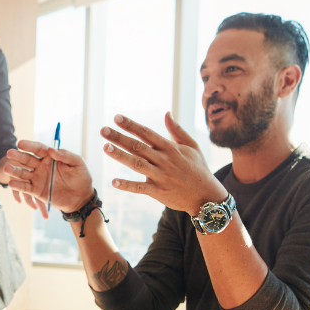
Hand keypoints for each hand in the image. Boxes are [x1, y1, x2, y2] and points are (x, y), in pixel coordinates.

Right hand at [4, 140, 94, 217]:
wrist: (82, 197)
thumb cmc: (82, 178)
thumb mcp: (78, 163)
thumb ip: (66, 155)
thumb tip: (51, 150)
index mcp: (51, 157)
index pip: (38, 149)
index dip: (29, 145)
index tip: (21, 143)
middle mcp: (42, 166)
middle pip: (27, 159)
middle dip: (18, 156)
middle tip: (9, 153)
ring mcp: (38, 178)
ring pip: (23, 173)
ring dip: (14, 171)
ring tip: (6, 168)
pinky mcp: (37, 191)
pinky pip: (26, 187)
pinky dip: (18, 185)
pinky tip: (11, 183)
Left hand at [100, 113, 226, 214]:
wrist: (207, 196)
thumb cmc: (199, 169)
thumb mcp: (192, 146)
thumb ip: (177, 130)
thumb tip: (167, 113)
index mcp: (170, 148)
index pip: (147, 133)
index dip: (131, 125)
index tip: (116, 117)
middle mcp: (164, 160)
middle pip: (138, 146)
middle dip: (119, 137)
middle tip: (103, 130)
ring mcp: (161, 176)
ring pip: (137, 164)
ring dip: (120, 156)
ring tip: (105, 148)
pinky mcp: (159, 192)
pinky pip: (140, 188)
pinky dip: (127, 185)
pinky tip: (114, 182)